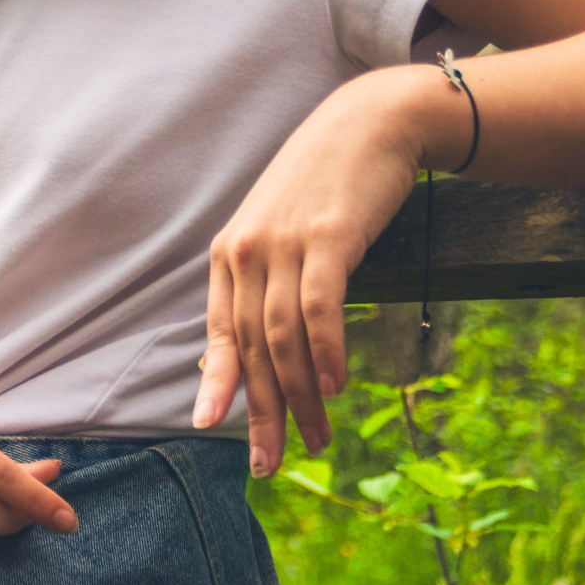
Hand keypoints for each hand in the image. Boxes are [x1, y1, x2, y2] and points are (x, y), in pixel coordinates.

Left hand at [195, 69, 446, 472]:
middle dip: (261, 411)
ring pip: (283, 338)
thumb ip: (266, 281)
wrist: (372, 122)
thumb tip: (260, 346)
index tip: (212, 428)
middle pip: (250, 347)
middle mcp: (249, 250)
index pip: (219, 332)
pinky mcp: (328, 237)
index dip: (217, 384)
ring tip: (316, 436)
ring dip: (300, 396)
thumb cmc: (329, 183)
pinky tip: (335, 386)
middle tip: (270, 462)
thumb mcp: (283, 230)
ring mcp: (286, 242)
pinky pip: (320, 308)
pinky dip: (326, 352)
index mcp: (231, 253)